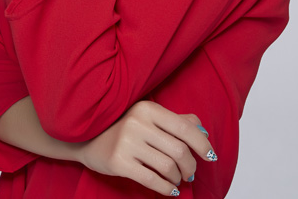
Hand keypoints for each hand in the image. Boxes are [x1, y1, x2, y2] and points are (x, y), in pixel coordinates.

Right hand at [75, 101, 215, 195]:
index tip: (210, 156)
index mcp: (148, 108)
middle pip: (179, 150)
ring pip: (168, 166)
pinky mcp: (118, 162)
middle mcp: (138, 122)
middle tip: (191, 173)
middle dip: (191, 166)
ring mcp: (127, 142)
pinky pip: (152, 179)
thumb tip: (202, 132)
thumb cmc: (123, 127)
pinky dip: (167, 188)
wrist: (87, 138)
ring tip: (177, 179)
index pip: (185, 128)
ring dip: (178, 178)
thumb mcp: (148, 117)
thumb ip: (176, 121)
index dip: (202, 145)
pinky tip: (170, 190)